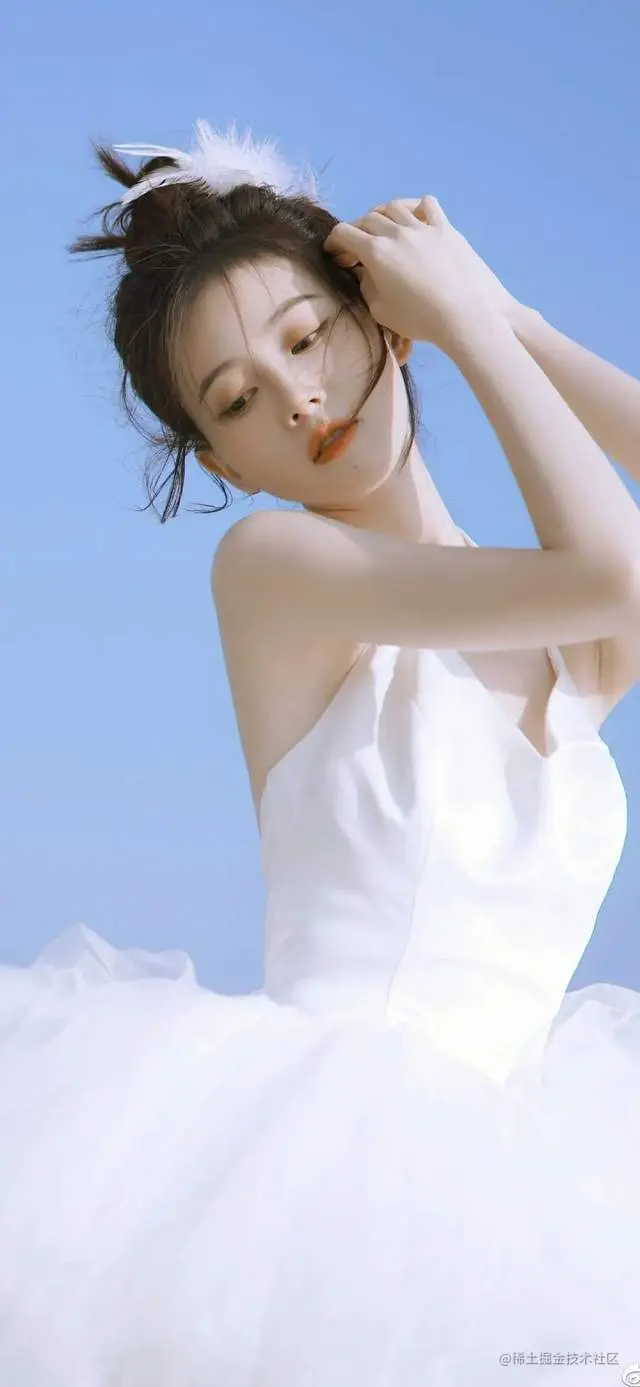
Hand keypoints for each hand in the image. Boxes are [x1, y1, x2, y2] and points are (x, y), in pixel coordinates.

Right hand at [324, 196, 526, 348]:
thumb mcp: (381, 310)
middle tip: (357, 247)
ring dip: (383, 215)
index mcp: (376, 252)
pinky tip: (415, 219)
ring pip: (394, 207)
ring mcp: (422, 227)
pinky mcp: (445, 228)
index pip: (344, 234)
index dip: (335, 242)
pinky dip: (415, 207)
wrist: (465, 314)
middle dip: (357, 231)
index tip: (334, 252)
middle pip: (368, 219)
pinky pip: (427, 204)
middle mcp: (396, 232)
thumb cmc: (420, 319)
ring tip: (383, 228)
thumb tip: (365, 272)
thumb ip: (367, 286)